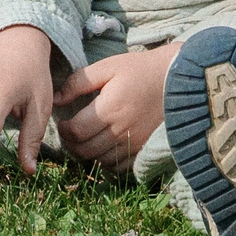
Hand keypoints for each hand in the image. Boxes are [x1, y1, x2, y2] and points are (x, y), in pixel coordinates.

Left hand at [53, 46, 178, 166]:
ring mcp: (135, 143)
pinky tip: (105, 148)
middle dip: (71, 145)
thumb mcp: (108, 66)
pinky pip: (119, 168)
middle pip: (85, 151)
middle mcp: (122, 130)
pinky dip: (107, 163)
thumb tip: (56, 98)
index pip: (76, 132)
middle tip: (71, 134)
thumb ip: (79, 82)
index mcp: (110, 108)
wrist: (178, 79)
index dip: (63, 131)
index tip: (63, 123)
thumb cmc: (141, 69)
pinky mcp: (144, 150)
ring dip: (88, 155)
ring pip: (100, 162)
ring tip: (86, 140)